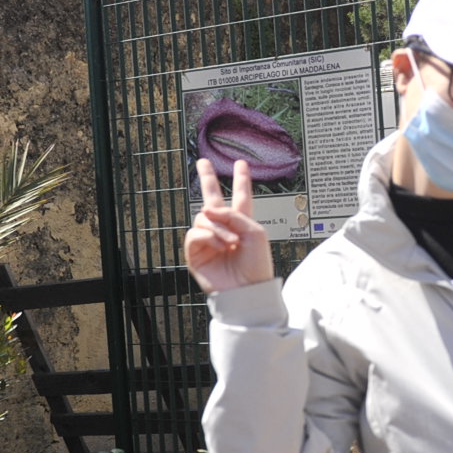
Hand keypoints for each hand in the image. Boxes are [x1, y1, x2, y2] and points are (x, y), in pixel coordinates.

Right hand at [184, 158, 273, 293]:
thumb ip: (234, 214)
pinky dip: (209, 237)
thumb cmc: (256, 265)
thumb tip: (207, 210)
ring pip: (204, 217)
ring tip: (231, 242)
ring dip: (219, 228)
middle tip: (202, 162)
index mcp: (242, 223)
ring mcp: (208, 240)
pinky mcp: (196, 253)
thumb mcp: (254, 232)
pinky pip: (195, 233)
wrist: (247, 290)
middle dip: (207, 179)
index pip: (241, 197)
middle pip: (212, 199)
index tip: (241, 164)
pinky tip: (220, 246)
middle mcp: (224, 229)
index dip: (241, 180)